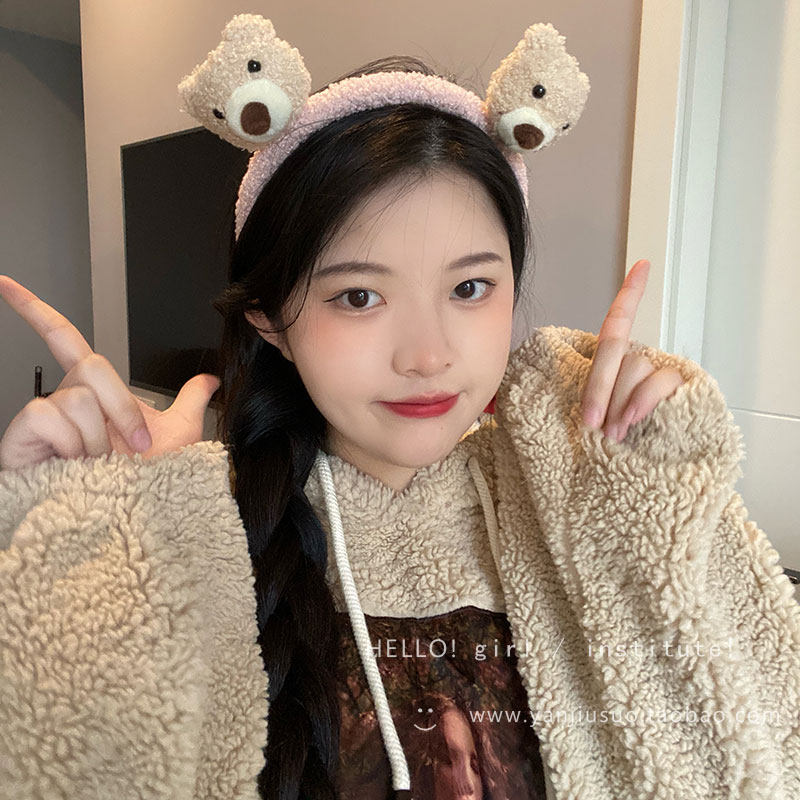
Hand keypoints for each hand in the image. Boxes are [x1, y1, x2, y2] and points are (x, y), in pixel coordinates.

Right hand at [0, 275, 220, 469]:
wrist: (128, 523)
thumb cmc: (143, 483)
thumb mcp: (177, 437)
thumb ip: (190, 402)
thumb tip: (209, 379)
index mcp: (96, 392)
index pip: (66, 338)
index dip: (37, 311)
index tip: (8, 284)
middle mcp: (67, 399)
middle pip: (92, 365)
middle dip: (122, 407)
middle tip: (132, 445)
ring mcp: (44, 418)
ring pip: (77, 396)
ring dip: (101, 437)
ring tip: (100, 465)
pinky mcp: (25, 437)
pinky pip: (49, 415)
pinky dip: (73, 443)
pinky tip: (76, 466)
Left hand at [580, 260, 684, 442]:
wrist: (642, 469)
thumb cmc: (612, 439)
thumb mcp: (592, 417)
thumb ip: (590, 403)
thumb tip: (587, 411)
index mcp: (618, 361)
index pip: (620, 320)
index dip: (631, 292)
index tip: (642, 265)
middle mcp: (641, 358)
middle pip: (616, 349)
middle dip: (599, 386)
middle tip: (590, 423)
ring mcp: (660, 370)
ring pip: (634, 366)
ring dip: (618, 403)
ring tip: (613, 433)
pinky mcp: (680, 384)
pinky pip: (657, 382)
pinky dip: (640, 403)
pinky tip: (635, 421)